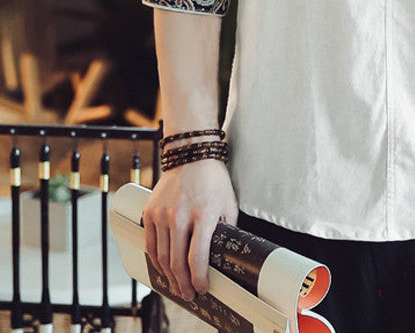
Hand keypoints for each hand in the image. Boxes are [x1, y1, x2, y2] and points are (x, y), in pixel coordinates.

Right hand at [142, 157, 237, 301]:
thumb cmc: (213, 179)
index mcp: (203, 214)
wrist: (191, 155)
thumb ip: (226, 229)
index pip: (197, 257)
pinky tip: (163, 267)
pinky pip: (150, 243)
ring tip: (177, 285)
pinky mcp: (151, 211)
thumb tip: (224, 253)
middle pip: (177, 262)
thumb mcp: (229, 203)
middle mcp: (180, 216)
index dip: (199, 279)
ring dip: (169, 276)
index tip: (202, 287)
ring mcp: (163, 214)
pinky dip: (156, 259)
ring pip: (161, 256)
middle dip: (184, 284)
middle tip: (189, 294)